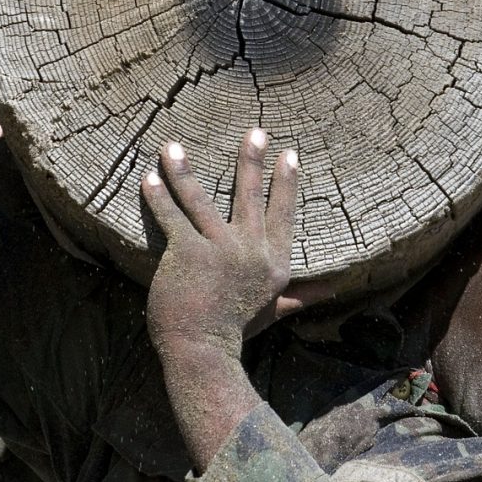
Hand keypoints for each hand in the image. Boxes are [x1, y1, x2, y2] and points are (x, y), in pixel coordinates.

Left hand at [141, 129, 299, 355]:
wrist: (203, 351)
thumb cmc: (237, 329)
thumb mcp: (275, 310)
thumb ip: (300, 295)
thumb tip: (332, 290)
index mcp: (274, 262)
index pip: (284, 215)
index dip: (287, 184)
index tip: (291, 155)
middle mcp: (252, 251)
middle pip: (250, 197)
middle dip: (252, 161)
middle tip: (256, 131)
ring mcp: (219, 249)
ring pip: (201, 200)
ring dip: (184, 170)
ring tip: (173, 145)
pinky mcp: (187, 253)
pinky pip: (171, 217)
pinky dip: (159, 196)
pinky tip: (149, 176)